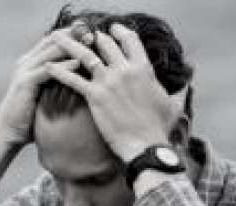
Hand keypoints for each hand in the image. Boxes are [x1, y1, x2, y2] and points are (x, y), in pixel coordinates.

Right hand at [0, 29, 79, 191]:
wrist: (9, 132)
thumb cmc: (30, 117)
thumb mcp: (46, 95)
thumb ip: (57, 82)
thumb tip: (80, 79)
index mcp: (31, 62)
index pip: (54, 40)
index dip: (73, 34)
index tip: (93, 33)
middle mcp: (26, 61)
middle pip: (53, 40)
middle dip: (74, 35)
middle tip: (94, 33)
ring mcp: (24, 71)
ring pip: (51, 51)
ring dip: (71, 46)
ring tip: (90, 43)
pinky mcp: (24, 83)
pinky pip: (47, 70)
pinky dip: (63, 66)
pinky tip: (78, 63)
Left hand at [47, 23, 181, 161]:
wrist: (146, 146)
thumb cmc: (159, 128)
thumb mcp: (174, 105)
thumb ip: (179, 90)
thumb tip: (188, 82)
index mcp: (143, 68)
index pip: (129, 40)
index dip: (118, 31)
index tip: (110, 28)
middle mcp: (125, 70)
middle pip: (104, 43)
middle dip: (90, 34)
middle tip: (79, 31)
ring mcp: (109, 82)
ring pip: (85, 55)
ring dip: (69, 44)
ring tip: (56, 37)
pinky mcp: (95, 96)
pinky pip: (73, 79)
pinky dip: (59, 72)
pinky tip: (48, 67)